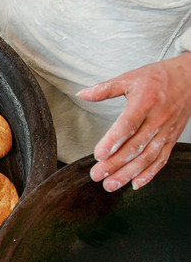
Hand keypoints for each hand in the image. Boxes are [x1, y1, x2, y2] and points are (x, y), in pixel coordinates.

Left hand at [77, 51, 190, 191]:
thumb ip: (105, 89)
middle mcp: (157, 119)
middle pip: (135, 146)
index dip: (113, 141)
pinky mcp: (172, 138)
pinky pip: (161, 159)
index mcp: (145, 102)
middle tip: (97, 175)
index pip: (128, 124)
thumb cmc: (157, 77)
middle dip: (114, 164)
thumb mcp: (129, 78)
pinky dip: (149, 174)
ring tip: (110, 184)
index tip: (99, 154)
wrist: (190, 77)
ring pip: (147, 157)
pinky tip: (135, 183)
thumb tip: (82, 94)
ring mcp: (166, 131)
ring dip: (128, 173)